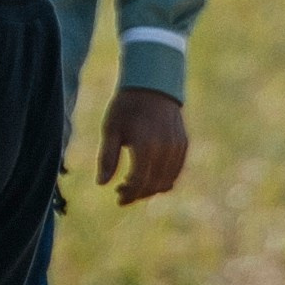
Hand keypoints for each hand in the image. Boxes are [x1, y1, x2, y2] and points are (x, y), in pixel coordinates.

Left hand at [96, 86, 188, 204]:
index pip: (139, 182)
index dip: (129, 194)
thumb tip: (101, 184)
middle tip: (122, 191)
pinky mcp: (183, 145)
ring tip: (133, 184)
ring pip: (167, 181)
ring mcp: (177, 148)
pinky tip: (149, 176)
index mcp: (145, 146)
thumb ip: (107, 158)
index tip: (118, 198)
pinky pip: (176, 171)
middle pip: (154, 185)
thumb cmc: (126, 107)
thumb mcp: (110, 130)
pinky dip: (164, 179)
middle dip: (138, 194)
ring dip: (151, 188)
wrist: (152, 86)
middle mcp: (165, 150)